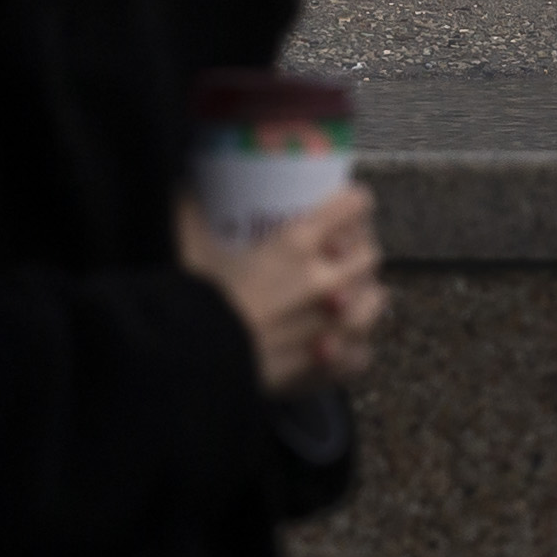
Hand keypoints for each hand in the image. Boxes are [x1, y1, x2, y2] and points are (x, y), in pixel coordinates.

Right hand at [178, 185, 387, 393]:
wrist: (194, 367)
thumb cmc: (194, 307)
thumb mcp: (190, 250)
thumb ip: (189, 215)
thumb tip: (181, 189)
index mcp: (296, 245)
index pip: (351, 207)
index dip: (354, 204)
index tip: (351, 204)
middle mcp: (323, 281)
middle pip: (369, 255)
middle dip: (361, 252)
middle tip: (346, 255)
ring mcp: (331, 325)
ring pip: (375, 302)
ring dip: (366, 298)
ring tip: (352, 299)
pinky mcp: (327, 366)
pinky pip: (360, 354)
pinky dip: (354, 350)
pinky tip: (341, 346)